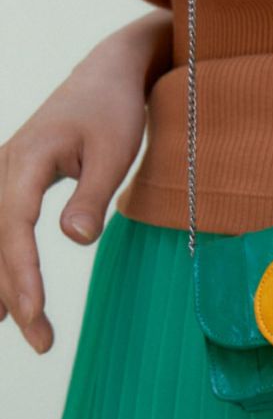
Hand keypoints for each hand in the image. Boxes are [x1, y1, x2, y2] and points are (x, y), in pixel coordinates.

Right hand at [0, 38, 147, 352]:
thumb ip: (94, 195)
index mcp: (25, 160)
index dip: (21, 272)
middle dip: (14, 293)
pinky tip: (4, 299)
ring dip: (3, 284)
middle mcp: (4, 169)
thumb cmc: (115, 111)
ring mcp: (6, 175)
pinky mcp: (17, 183)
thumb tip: (76, 240)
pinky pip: (2, 229)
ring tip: (16, 331)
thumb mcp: (113, 152)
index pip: (14, 225)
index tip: (34, 312)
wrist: (108, 76)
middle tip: (42, 342)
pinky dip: (2, 263)